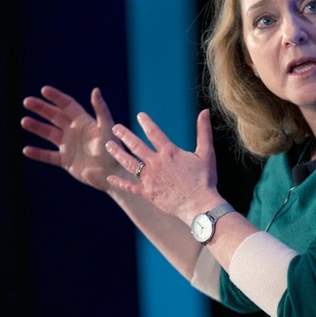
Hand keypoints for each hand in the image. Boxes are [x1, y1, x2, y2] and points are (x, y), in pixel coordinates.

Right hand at [21, 86, 124, 191]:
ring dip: (37, 127)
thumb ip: (101, 110)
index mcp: (84, 122)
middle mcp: (75, 132)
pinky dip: (38, 153)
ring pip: (49, 134)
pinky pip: (48, 156)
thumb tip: (95, 90)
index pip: (68, 105)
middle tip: (27, 101)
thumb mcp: (106, 128)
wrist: (112, 174)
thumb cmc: (112, 150)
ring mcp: (70, 147)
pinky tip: (26, 150)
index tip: (44, 90)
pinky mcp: (66, 162)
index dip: (56, 97)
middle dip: (41, 108)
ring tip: (24, 121)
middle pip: (55, 116)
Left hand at [105, 109, 219, 222]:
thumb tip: (205, 111)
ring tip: (109, 145)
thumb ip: (204, 131)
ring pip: (129, 163)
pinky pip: (129, 186)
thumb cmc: (205, 179)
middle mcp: (156, 163)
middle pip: (136, 145)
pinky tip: (109, 178)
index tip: (140, 115)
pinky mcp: (147, 193)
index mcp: (170, 152)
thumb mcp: (207, 153)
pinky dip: (119, 182)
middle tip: (115, 128)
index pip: (154, 133)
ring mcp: (150, 178)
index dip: (146, 122)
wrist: (199, 204)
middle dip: (124, 135)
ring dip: (118, 153)